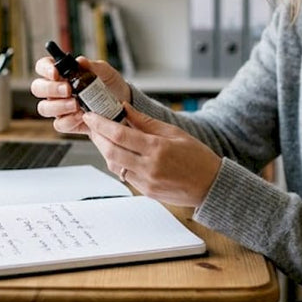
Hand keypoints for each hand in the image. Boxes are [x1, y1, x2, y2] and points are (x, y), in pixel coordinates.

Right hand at [30, 55, 130, 135]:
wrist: (123, 104)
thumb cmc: (110, 85)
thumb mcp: (106, 72)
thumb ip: (93, 66)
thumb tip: (80, 61)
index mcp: (61, 72)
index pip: (42, 67)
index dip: (45, 69)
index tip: (56, 72)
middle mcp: (55, 90)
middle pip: (37, 88)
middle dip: (51, 89)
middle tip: (68, 89)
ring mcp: (59, 107)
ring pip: (44, 108)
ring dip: (59, 106)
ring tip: (76, 104)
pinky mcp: (67, 123)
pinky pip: (59, 124)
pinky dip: (69, 120)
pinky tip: (81, 116)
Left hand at [82, 104, 220, 207]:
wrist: (211, 186)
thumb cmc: (197, 157)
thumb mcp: (175, 133)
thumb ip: (146, 122)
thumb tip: (125, 109)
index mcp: (157, 149)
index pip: (120, 134)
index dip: (101, 124)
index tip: (90, 116)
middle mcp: (149, 167)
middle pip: (111, 151)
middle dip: (97, 136)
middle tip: (92, 125)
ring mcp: (146, 182)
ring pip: (114, 165)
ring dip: (104, 150)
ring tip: (103, 137)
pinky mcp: (146, 192)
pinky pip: (124, 175)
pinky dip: (117, 162)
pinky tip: (119, 152)